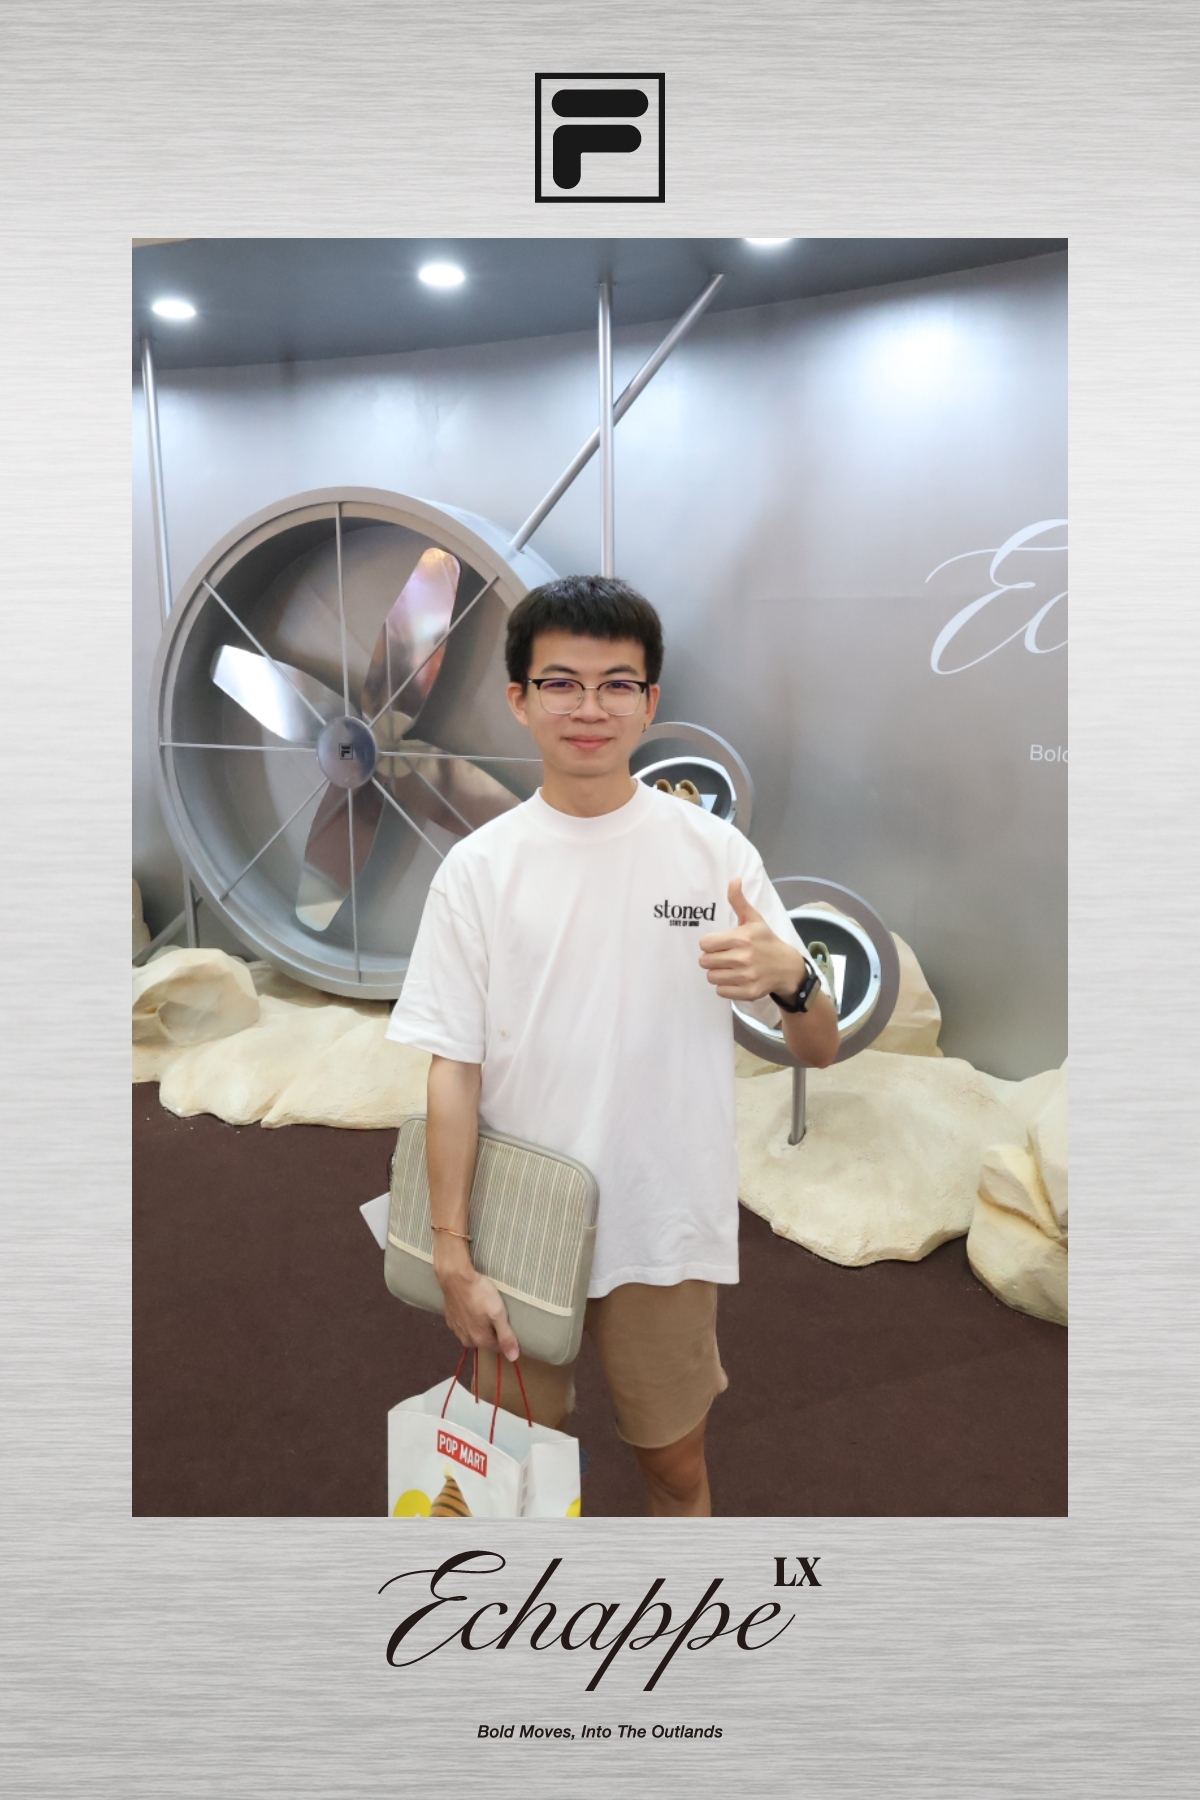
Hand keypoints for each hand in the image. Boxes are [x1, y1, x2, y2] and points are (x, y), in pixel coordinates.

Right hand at [434, 1242, 519, 1360]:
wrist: (455, 1278)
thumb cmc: (479, 1294)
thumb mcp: (498, 1314)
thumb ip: (506, 1336)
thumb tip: (513, 1358)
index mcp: (480, 1340)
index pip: (498, 1346)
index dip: (506, 1336)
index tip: (510, 1324)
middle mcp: (466, 1339)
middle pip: (486, 1339)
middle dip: (493, 1330)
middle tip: (498, 1313)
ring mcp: (456, 1329)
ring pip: (474, 1331)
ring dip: (480, 1324)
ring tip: (485, 1308)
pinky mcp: (450, 1318)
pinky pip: (464, 1323)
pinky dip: (469, 1318)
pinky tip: (473, 1306)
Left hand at [698, 877, 806, 1000]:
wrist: (787, 967)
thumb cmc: (766, 941)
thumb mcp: (754, 919)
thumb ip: (739, 901)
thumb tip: (734, 879)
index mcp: (742, 938)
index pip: (705, 944)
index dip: (709, 944)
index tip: (719, 944)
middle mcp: (743, 958)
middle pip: (705, 961)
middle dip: (712, 959)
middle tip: (724, 956)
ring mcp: (746, 976)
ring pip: (711, 977)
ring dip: (717, 973)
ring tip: (729, 968)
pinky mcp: (748, 992)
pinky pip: (721, 991)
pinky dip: (725, 987)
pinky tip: (735, 979)